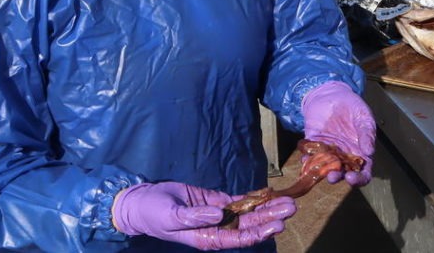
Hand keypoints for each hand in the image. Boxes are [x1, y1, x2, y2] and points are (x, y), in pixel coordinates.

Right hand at [112, 181, 295, 250]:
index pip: (239, 239)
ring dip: (267, 208)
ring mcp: (218, 215)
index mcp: (207, 238)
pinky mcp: (215, 201)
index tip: (277, 225)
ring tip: (288, 201)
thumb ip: (195, 217)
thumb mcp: (171, 216)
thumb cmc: (154, 213)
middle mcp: (218, 229)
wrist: (142, 202)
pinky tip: (269, 194)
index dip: (259, 233)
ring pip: (248, 214)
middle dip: (271, 217)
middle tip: (291, 208)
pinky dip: (253, 198)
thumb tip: (219, 215)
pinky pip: (238, 202)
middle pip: (250, 226)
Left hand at [301, 81, 375, 185]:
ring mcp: (328, 152)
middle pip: (343, 174)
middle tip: (333, 176)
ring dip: (322, 172)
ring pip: (325, 168)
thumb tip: (370, 152)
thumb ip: (367, 134)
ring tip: (320, 171)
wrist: (331, 94)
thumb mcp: (363, 116)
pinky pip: (310, 156)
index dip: (359, 179)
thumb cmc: (352, 106)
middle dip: (338, 177)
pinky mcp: (314, 146)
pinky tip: (305, 159)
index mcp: (360, 153)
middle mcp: (344, 157)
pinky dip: (307, 160)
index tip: (352, 178)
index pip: (363, 173)